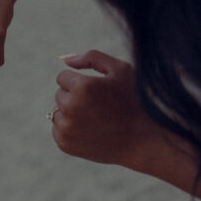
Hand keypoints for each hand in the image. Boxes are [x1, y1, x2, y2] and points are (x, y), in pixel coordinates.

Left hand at [51, 50, 158, 166]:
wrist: (143, 140)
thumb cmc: (134, 100)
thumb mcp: (120, 70)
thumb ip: (91, 57)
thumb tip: (63, 59)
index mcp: (83, 87)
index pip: (63, 77)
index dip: (81, 82)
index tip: (97, 92)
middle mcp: (71, 107)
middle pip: (59, 94)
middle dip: (75, 97)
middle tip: (99, 107)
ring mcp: (66, 128)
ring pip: (57, 112)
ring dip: (71, 113)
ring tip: (96, 119)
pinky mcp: (64, 144)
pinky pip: (58, 129)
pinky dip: (70, 129)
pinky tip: (91, 132)